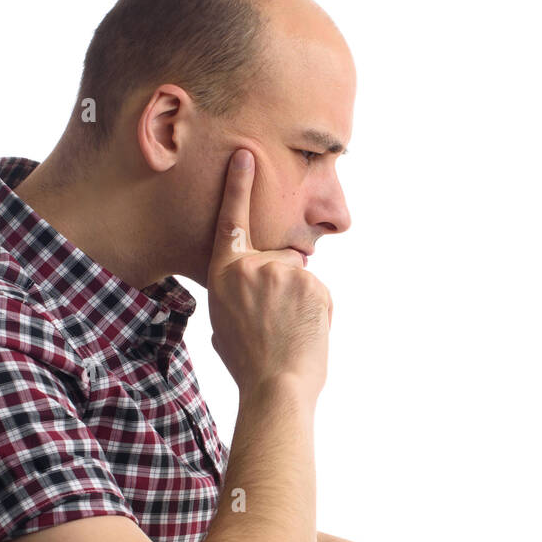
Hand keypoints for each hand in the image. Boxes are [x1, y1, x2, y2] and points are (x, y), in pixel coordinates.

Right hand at [207, 148, 333, 401]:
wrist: (276, 386)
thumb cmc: (247, 362)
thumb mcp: (223, 322)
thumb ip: (238, 290)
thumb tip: (257, 284)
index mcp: (225, 273)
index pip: (231, 220)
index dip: (238, 186)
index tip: (246, 155)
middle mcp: (255, 265)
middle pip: (278, 257)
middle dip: (282, 282)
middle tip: (276, 320)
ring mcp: (286, 272)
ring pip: (300, 276)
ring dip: (300, 299)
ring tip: (289, 331)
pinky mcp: (314, 283)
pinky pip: (318, 292)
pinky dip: (316, 310)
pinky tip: (305, 332)